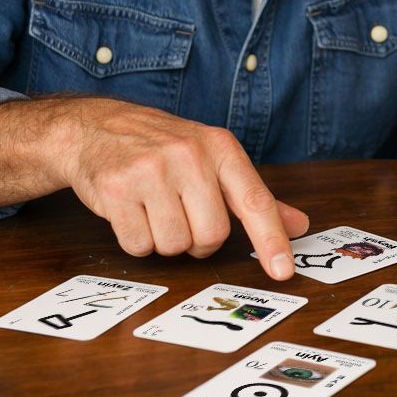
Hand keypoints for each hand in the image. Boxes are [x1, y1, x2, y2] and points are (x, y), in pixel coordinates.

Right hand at [58, 99, 308, 278]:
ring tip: (154, 208)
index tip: (283, 270)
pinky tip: (131, 211)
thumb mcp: (212, 159)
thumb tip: (299, 225)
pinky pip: (138, 246)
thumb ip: (253, 196)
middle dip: (198, 240)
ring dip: (165, 240)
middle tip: (183, 215)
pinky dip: (136, 240)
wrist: (97, 127)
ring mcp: (152, 170)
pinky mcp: (117, 189)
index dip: (271, 238)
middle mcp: (190, 155)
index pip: (255, 200)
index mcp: (221, 147)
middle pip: (212, 235)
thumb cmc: (164, 148)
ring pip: (174, 245)